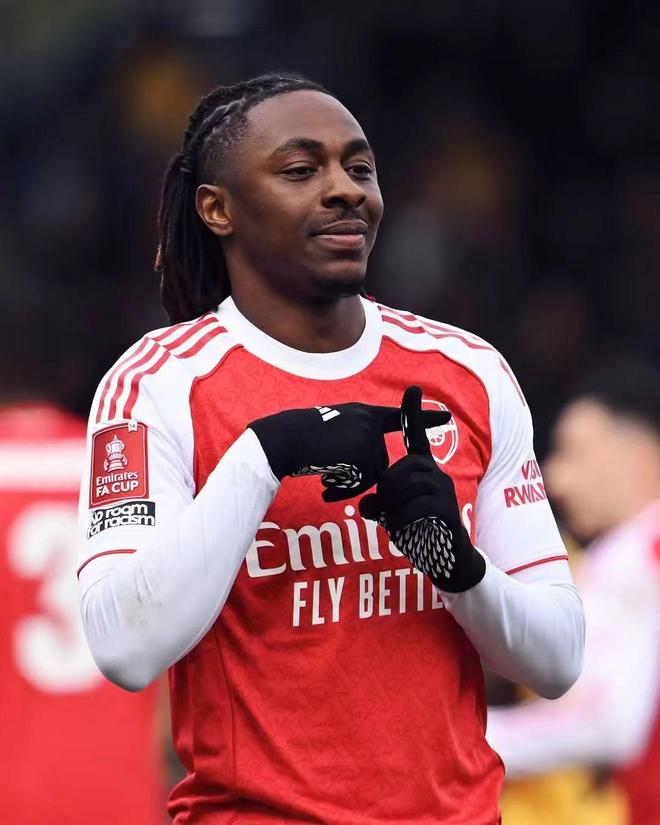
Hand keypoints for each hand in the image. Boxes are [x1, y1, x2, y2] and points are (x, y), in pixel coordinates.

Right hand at [248, 395, 449, 502]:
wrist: (285, 439)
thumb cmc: (302, 438)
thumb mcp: (333, 430)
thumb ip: (356, 441)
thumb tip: (374, 471)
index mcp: (363, 413)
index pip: (396, 416)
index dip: (424, 417)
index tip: (447, 417)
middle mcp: (369, 422)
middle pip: (379, 463)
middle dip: (358, 477)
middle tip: (329, 477)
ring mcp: (367, 436)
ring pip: (371, 475)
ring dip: (349, 484)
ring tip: (324, 479)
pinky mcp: (362, 453)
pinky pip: (363, 483)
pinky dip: (344, 489)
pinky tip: (325, 484)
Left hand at [359, 386, 485, 591]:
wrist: (446, 560)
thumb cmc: (418, 532)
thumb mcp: (391, 514)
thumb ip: (378, 504)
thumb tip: (367, 504)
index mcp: (422, 470)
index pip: (416, 436)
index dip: (413, 413)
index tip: (413, 387)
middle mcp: (436, 474)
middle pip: (401, 469)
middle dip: (385, 490)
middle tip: (381, 511)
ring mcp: (444, 491)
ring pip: (406, 488)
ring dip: (392, 508)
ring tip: (393, 523)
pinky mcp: (447, 510)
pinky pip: (415, 509)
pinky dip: (401, 523)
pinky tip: (403, 533)